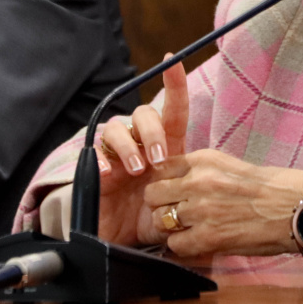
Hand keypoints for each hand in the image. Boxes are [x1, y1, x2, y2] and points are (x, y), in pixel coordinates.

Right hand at [95, 56, 188, 245]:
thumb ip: (190, 197)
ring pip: (116, 127)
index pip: (172, 111)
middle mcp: (139, 146)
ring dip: (129, 145)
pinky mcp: (95, 172)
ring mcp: (116, 157)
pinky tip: (107, 172)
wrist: (122, 243)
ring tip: (136, 170)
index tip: (171, 60)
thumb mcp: (177, 207)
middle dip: (152, 130)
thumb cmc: (153, 220)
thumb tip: (208, 193)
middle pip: (143, 114)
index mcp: (165, 148)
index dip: (174, 84)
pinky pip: (94, 153)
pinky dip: (101, 159)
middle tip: (158, 159)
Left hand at [141, 150, 302, 257]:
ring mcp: (201, 210)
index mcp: (204, 160)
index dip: (164, 183)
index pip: (161, 168)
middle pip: (153, 194)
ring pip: (160, 221)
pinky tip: (200, 243)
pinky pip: (175, 245)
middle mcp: (198, 181)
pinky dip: (184, 247)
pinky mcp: (208, 237)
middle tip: (178, 214)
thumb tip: (177, 183)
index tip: (171, 193)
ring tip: (190, 230)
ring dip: (172, 229)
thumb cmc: (271, 188)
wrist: (298, 208)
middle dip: (161, 206)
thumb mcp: (230, 166)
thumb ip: (201, 172)